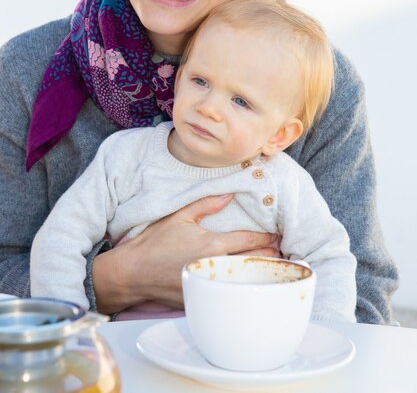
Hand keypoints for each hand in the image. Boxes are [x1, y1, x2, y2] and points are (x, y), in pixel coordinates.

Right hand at [92, 194, 277, 312]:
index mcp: (213, 244)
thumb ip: (206, 204)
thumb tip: (229, 194)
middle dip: (269, 255)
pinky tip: (245, 283)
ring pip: (243, 279)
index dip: (266, 237)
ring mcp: (210, 285)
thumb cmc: (154, 243)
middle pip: (253, 262)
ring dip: (258, 272)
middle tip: (281, 250)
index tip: (276, 234)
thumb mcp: (180, 216)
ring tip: (271, 266)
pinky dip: (239, 286)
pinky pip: (227, 292)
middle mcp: (216, 266)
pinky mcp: (202, 299)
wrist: (133, 272)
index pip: (249, 240)